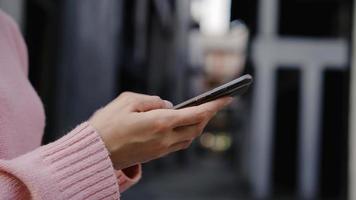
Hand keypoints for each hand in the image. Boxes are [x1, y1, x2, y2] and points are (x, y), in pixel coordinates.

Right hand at [89, 92, 231, 169]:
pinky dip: (186, 133)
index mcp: (159, 122)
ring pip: (189, 138)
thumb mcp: (128, 101)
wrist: (94, 152)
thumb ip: (152, 100)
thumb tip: (169, 105)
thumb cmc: (107, 124)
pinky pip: (178, 144)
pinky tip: (182, 126)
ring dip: (198, 126)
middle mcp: (164, 138)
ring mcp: (160, 149)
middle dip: (208, 115)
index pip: (195, 113)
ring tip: (200, 113)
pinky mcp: (155, 155)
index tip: (227, 98)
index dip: (214, 105)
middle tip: (214, 104)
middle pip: (197, 128)